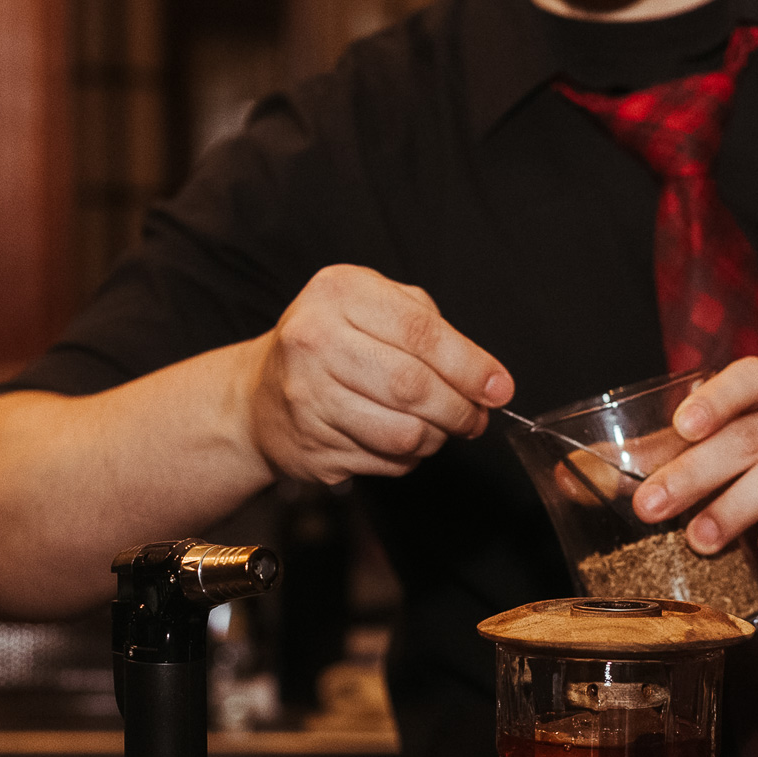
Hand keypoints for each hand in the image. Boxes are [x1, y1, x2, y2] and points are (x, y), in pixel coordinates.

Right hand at [248, 264, 512, 484]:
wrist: (258, 395)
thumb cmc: (330, 342)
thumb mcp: (371, 304)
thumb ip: (429, 326)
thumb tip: (485, 378)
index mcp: (338, 294)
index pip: (422, 334)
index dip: (470, 366)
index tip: (499, 388)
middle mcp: (314, 342)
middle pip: (413, 387)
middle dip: (459, 409)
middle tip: (475, 417)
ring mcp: (307, 399)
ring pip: (403, 433)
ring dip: (437, 437)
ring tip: (440, 428)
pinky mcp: (310, 448)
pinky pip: (384, 461)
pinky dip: (407, 457)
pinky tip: (399, 439)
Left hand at [629, 358, 757, 583]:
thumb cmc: (751, 477)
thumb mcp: (705, 458)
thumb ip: (651, 460)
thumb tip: (571, 476)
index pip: (751, 377)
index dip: (718, 398)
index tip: (682, 426)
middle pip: (750, 436)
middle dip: (695, 472)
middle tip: (651, 507)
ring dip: (736, 506)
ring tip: (699, 539)